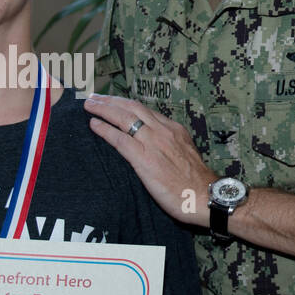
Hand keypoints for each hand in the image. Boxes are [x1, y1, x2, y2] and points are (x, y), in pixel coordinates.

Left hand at [83, 93, 214, 226]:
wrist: (206, 197)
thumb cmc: (196, 183)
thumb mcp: (185, 154)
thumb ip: (169, 146)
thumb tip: (154, 146)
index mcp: (173, 129)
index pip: (145, 110)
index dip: (126, 104)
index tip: (113, 101)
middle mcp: (163, 131)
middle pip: (132, 107)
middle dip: (111, 100)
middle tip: (94, 97)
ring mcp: (153, 143)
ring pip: (124, 118)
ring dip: (103, 109)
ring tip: (89, 106)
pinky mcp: (144, 159)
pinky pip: (120, 139)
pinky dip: (104, 130)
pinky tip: (94, 125)